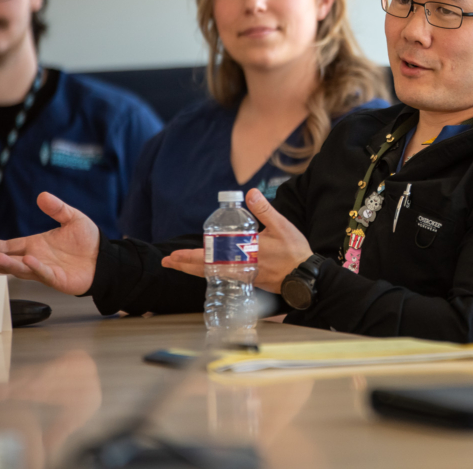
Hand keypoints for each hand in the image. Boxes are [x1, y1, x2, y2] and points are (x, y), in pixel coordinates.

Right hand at [0, 192, 99, 294]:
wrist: (105, 257)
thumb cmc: (87, 241)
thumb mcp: (73, 218)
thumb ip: (57, 209)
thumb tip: (42, 195)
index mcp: (35, 245)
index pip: (10, 246)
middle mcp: (35, 258)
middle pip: (9, 261)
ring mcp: (45, 270)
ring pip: (22, 269)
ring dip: (8, 265)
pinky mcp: (58, 279)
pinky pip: (44, 274)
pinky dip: (36, 268)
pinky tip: (28, 261)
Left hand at [162, 189, 311, 292]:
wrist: (305, 276)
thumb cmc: (294, 251)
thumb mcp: (281, 226)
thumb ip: (264, 210)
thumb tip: (250, 193)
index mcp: (244, 253)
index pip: (210, 258)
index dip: (191, 257)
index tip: (175, 256)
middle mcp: (240, 268)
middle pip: (206, 269)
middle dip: (185, 266)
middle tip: (168, 262)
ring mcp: (244, 276)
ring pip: (214, 274)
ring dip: (195, 270)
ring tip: (181, 265)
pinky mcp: (250, 280)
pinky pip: (224, 277)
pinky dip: (212, 273)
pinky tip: (208, 269)